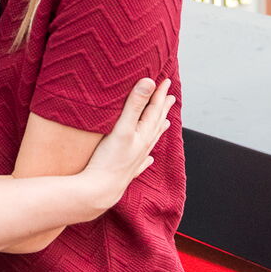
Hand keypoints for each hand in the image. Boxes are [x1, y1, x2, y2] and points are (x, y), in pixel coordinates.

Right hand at [80, 78, 174, 215]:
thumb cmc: (109, 159)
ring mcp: (135, 160)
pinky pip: (142, 162)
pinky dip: (147, 157)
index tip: (166, 80)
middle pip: (156, 123)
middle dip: (162, 108)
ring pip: (151, 141)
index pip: (154, 109)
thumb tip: (150, 82)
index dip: (159, 94)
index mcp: (143, 134)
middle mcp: (143, 146)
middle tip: (171, 97)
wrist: (99, 191)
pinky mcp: (127, 171)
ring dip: (158, 129)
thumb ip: (135, 104)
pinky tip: (149, 158)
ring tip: (166, 122)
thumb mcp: (122, 127)